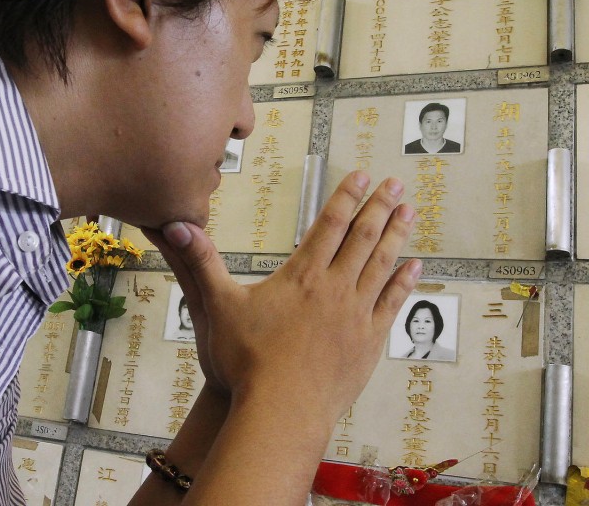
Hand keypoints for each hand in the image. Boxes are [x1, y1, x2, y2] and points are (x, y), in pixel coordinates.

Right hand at [146, 171, 421, 420]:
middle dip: (379, 206)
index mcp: (303, 276)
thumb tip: (174, 226)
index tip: (361, 175)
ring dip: (397, 235)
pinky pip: (392, 304)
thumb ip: (199, 263)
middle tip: (395, 184)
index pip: (330, 224)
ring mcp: (357, 315)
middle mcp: (335, 289)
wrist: (280, 413)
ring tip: (408, 212)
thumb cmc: (245, 363)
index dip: (346, 196)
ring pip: (382, 265)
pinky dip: (405, 282)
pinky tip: (414, 267)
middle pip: (363, 237)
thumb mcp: (216, 307)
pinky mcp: (369, 342)